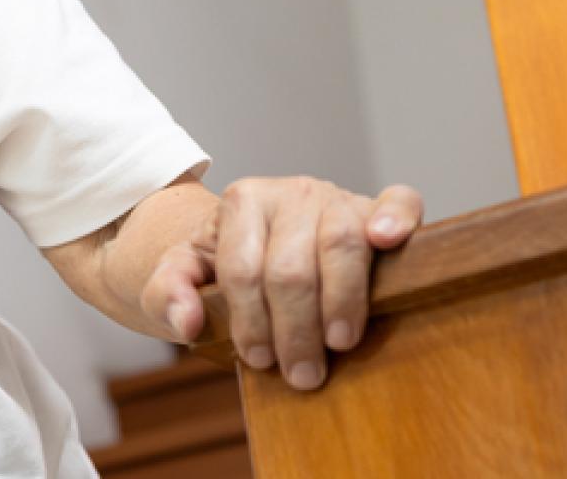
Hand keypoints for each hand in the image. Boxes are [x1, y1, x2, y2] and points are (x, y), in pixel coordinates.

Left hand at [142, 179, 422, 390]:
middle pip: (292, 268)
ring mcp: (337, 197)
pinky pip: (398, 200)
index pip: (244, 269)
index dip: (251, 322)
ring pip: (342, 244)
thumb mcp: (179, 276)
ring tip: (339, 343)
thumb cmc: (219, 268)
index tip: (258, 360)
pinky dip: (397, 218)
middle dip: (295, 329)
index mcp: (241, 203)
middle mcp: (291, 192)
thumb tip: (188, 321)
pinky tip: (389, 241)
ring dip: (341, 301)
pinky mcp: (374, 207)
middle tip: (301, 373)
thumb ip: (168, 293)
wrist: (255, 243)